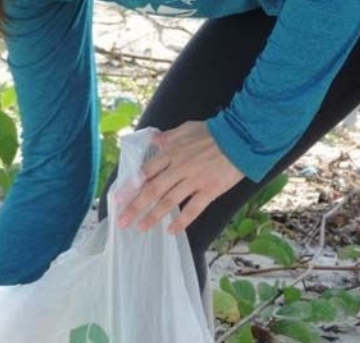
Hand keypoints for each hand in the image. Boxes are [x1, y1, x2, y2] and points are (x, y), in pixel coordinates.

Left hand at [117, 121, 245, 233]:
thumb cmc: (213, 132)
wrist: (240, 138)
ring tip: (141, 228)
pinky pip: (193, 209)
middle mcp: (179, 168)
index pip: (146, 172)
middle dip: (135, 206)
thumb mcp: (186, 128)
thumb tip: (153, 139)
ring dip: (153, 216)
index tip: (119, 198)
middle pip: (152, 190)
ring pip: (169, 201)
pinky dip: (181, 221)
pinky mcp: (209, 190)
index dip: (131, 186)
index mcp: (171, 153)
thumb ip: (168, 137)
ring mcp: (194, 180)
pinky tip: (171, 231)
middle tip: (122, 221)